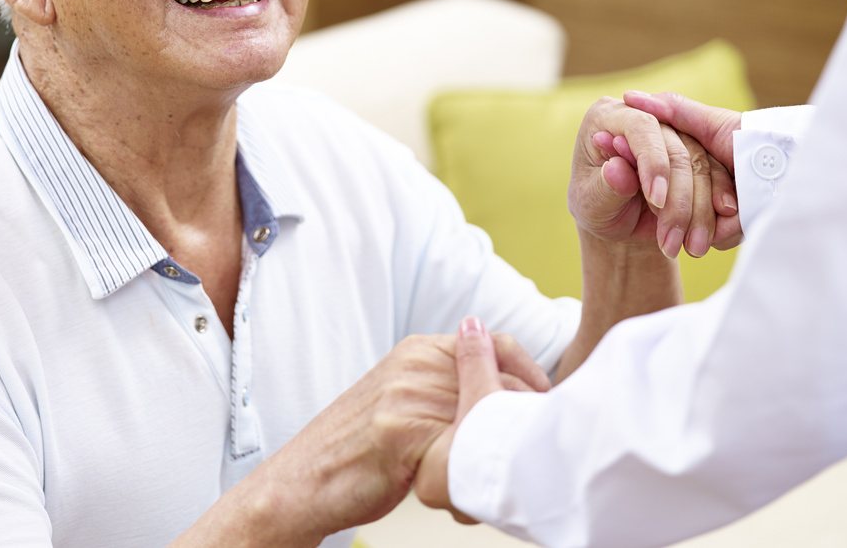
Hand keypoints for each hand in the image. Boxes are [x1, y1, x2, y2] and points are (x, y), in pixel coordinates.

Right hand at [237, 332, 546, 542]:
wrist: (302, 481)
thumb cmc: (358, 450)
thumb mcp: (404, 398)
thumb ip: (447, 382)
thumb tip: (509, 386)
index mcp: (419, 351)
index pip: (498, 344)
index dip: (531, 379)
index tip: (544, 410)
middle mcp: (415, 365)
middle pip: (501, 384)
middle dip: (516, 427)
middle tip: (515, 460)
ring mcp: (407, 397)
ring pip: (486, 423)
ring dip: (489, 463)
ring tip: (474, 489)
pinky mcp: (400, 434)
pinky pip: (460, 457)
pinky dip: (465, 489)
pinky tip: (451, 502)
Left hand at [571, 97, 738, 257]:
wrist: (619, 225)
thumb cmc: (596, 209)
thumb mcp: (591, 203)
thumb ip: (605, 186)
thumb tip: (617, 170)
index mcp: (607, 117)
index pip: (640, 127)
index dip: (653, 162)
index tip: (657, 202)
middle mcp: (644, 117)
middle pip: (677, 149)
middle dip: (678, 198)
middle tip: (672, 238)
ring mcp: (675, 134)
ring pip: (702, 165)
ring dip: (699, 211)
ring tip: (691, 248)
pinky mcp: (698, 155)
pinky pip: (718, 178)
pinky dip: (714, 210)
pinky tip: (710, 236)